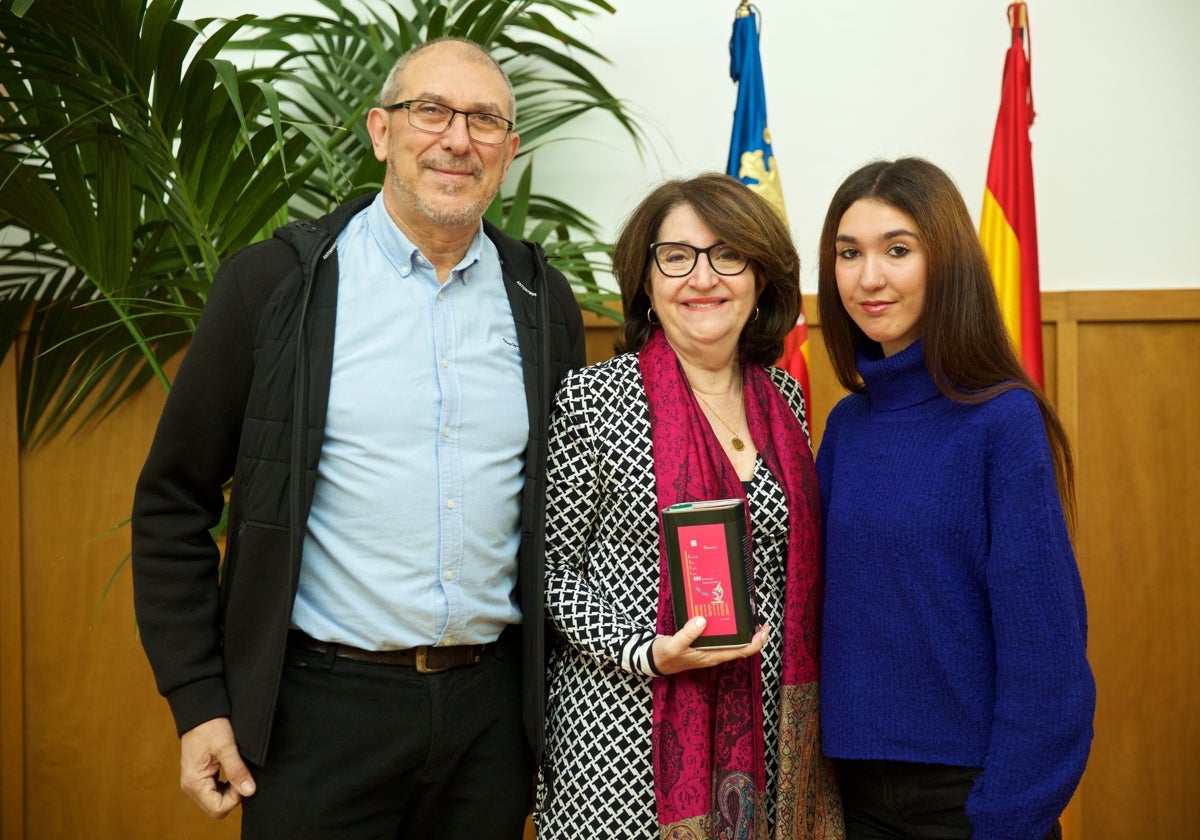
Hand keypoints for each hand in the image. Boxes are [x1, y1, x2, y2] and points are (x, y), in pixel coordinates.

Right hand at [179, 717, 255, 818]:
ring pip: (216, 800)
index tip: (242, 778)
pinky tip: (231, 769)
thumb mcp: (226, 747)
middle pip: (217, 807)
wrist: (199, 712)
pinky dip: (225, 785)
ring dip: (230, 790)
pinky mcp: (199, 776)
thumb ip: (237, 770)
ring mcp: (194, 782)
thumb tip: (250, 791)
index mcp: (195, 783)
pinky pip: (214, 790)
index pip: (218, 809)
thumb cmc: (210, 726)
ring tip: (236, 769)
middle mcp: (191, 787)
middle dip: (233, 795)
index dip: (236, 798)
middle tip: (241, 773)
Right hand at [650, 617, 769, 674]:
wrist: (653, 661)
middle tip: (760, 619)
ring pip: (732, 642)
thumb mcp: (674, 645)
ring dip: (742, 631)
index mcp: (712, 656)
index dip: (755, 643)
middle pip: (741, 647)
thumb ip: (688, 634)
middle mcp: (714, 654)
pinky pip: (721, 637)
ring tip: (747, 616)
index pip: (741, 652)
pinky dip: (727, 628)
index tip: (763, 630)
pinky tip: (725, 616)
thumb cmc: (664, 656)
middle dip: (753, 635)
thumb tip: (703, 620)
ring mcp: (710, 649)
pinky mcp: (703, 643)